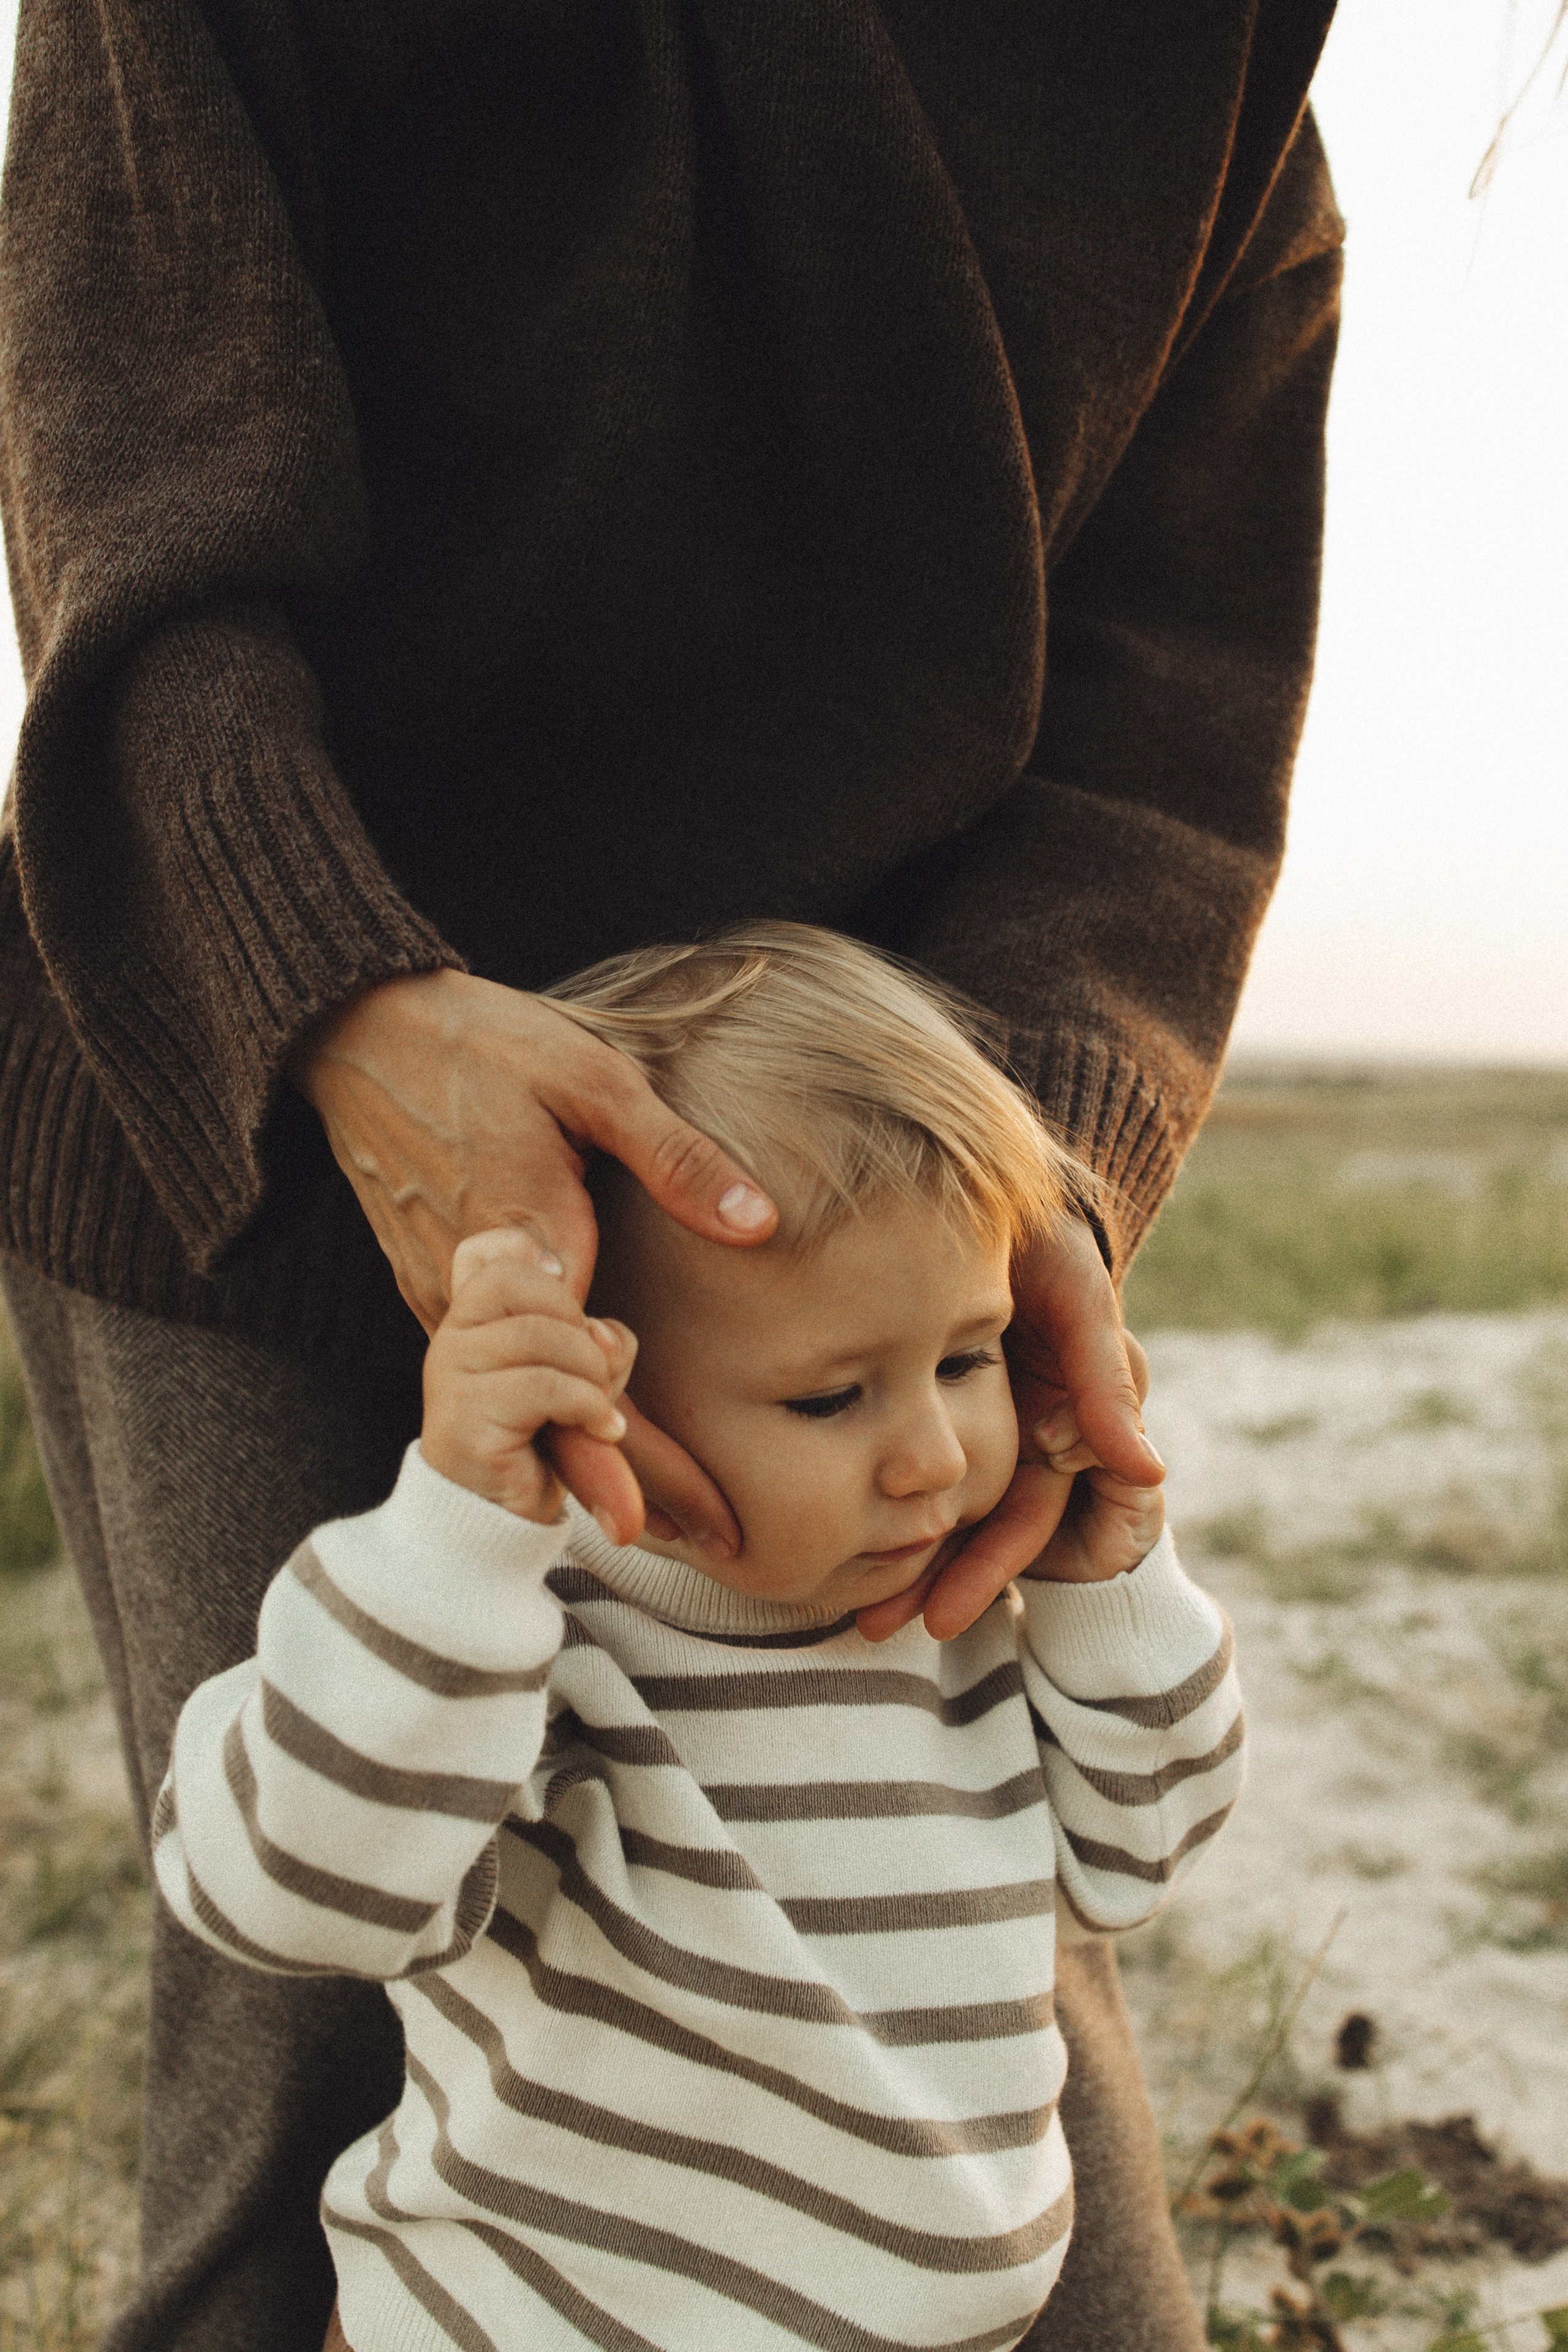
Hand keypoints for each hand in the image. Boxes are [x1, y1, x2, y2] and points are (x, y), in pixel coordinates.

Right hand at [293, 969, 776, 1548]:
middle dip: (630, 1478)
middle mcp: (472, 1296)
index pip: (581, 1386)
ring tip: (669, 1496)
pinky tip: (591, 1418)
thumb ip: (675, 1158)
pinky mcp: (429, 1285)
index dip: (628, 1465)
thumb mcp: (593, 1082)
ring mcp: (443, 1298)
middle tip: (708, 1535)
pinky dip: (547, 1399)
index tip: (663, 1530)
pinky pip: (494, 1363)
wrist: (359, 1032)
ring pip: (523, 1396)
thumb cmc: (485, 1047)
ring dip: (590, 1437)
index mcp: (523, 1253)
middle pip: (555, 1415)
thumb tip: (758, 1224)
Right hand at [420, 1229, 637, 1521]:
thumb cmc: (540, 1440)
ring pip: (542, 1336)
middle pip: (525, 1285)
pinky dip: (588, 1406)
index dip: (543, 1271)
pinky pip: (544, 1386)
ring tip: (597, 1409)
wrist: (499, 1521)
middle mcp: (451, 1339)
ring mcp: (451, 1376)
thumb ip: (592, 1339)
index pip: (493, 1254)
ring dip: (590, 1374)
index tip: (570, 1309)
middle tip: (595, 1375)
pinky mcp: (465, 1418)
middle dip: (579, 1326)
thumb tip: (603, 1336)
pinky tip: (600, 1431)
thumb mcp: (575, 1374)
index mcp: (470, 1319)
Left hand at [855, 1215, 1162, 1640]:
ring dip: (909, 1563)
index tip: (938, 1617)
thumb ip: (1106, 1377)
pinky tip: (834, 1543)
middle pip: (981, 1531)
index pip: (1024, 1515)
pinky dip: (887, 1506)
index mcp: (1060, 1421)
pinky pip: (918, 1473)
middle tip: (879, 1629)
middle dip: (936, 1584)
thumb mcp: (1079, 1299)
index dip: (986, 1568)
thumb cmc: (1046, 1241)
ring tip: (857, 1616)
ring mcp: (985, 1424)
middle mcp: (1027, 1435)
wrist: (991, 1189)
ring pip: (947, 1513)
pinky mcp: (939, 1407)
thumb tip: (1150, 1470)